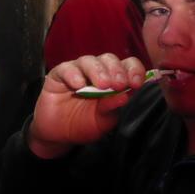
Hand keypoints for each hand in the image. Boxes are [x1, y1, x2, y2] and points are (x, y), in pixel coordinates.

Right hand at [29, 54, 145, 157]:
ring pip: (89, 61)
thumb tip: (125, 96)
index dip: (134, 71)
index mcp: (114, 79)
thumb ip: (112, 108)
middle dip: (116, 70)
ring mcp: (78, 70)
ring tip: (102, 85)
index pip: (128, 66)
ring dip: (97, 71)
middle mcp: (98, 71)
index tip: (136, 84)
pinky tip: (78, 85)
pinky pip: (66, 68)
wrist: (58, 134)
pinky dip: (73, 74)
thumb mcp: (102, 120)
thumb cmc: (85, 124)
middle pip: (110, 60)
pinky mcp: (59, 74)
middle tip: (119, 84)